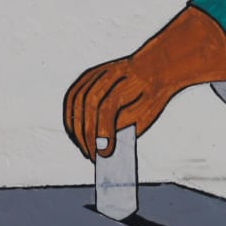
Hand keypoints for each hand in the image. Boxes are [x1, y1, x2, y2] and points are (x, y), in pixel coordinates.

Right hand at [62, 54, 181, 159]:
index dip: (104, 132)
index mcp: (129, 81)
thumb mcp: (144, 114)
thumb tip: (104, 145)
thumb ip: (124, 126)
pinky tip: (75, 134)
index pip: (108, 108)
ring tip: (85, 149)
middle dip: (88, 135)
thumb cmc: (150, 96)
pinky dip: (70, 116)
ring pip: (76, 101)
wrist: (154, 68)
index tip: (105, 153)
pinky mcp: (87, 76)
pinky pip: (72, 96)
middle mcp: (110, 73)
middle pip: (89, 104)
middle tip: (92, 156)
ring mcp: (97, 72)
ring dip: (76, 129)